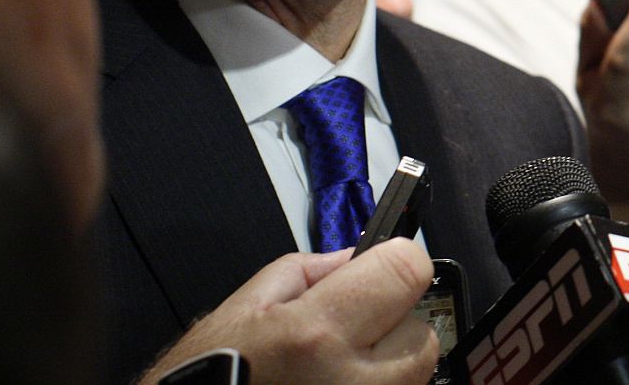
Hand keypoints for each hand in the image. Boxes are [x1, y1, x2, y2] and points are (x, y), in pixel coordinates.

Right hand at [138, 239, 437, 384]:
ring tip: (339, 369)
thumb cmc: (208, 375)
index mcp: (316, 334)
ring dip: (389, 364)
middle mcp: (353, 381)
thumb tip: (357, 257)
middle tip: (348, 335)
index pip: (408, 271)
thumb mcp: (242, 310)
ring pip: (415, 373)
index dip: (397, 262)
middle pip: (420, 331)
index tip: (378, 269)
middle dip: (392, 324)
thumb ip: (308, 273)